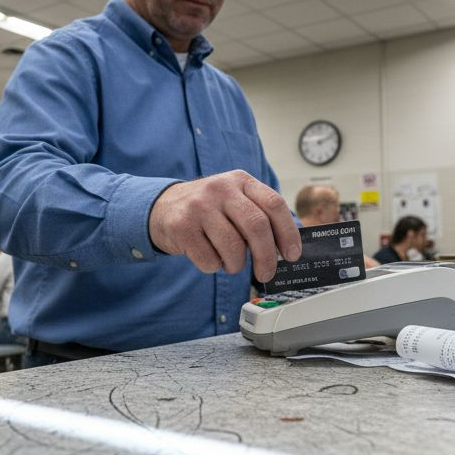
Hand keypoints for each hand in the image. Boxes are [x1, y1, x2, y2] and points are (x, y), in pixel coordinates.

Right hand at [148, 170, 300, 281]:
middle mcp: (221, 188)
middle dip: (266, 257)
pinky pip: (209, 259)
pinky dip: (214, 266)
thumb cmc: (208, 211)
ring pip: (233, 247)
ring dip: (236, 264)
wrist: (162, 208)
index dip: (287, 232)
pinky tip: (208, 256)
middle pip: (256, 226)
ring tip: (230, 262)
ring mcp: (199, 206)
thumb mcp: (234, 201)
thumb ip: (259, 216)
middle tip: (266, 274)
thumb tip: (288, 248)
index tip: (292, 254)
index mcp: (241, 181)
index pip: (274, 204)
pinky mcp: (182, 226)